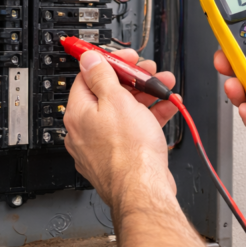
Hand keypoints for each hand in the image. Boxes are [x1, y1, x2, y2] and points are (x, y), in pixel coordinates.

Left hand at [64, 48, 178, 207]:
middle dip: (134, 79)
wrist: (143, 189)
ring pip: (124, 112)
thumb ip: (102, 76)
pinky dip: (149, 117)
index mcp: (78, 114)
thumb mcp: (117, 100)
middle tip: (149, 72)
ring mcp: (102, 146)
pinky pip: (133, 130)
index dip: (110, 62)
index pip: (88, 77)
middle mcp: (85, 131)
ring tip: (165, 87)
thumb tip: (88, 59)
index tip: (125, 57)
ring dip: (146, 96)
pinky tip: (167, 108)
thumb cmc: (129, 152)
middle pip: (108, 94)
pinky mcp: (120, 158)